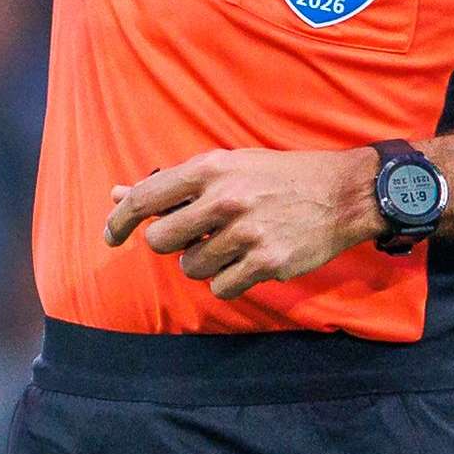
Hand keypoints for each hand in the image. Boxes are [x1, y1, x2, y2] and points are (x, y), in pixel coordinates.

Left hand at [104, 147, 378, 298]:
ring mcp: (246, 233)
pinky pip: (221, 287)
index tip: (111, 236)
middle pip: (161, 241)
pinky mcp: (267, 263)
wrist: (341, 193)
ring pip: (190, 267)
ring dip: (203, 262)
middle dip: (171, 244)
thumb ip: (173, 184)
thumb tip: (117, 194)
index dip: (120, 220)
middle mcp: (224, 200)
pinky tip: (247, 261)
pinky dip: (228, 280)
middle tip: (195, 236)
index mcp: (211, 168)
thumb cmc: (277, 176)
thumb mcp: (226, 166)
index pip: (145, 198)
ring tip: (230, 244)